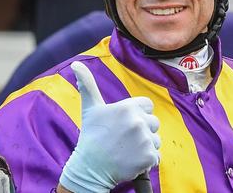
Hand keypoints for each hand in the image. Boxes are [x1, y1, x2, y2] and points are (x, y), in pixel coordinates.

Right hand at [59, 62, 160, 192]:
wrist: (90, 168)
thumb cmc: (91, 136)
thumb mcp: (90, 108)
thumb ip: (87, 84)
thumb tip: (76, 63)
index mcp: (127, 107)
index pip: (148, 106)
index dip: (138, 114)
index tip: (124, 124)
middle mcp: (138, 121)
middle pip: (153, 123)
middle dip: (143, 130)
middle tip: (124, 139)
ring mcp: (145, 140)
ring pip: (155, 140)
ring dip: (145, 146)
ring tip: (127, 150)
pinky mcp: (149, 157)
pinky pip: (156, 157)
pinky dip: (146, 161)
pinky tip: (131, 161)